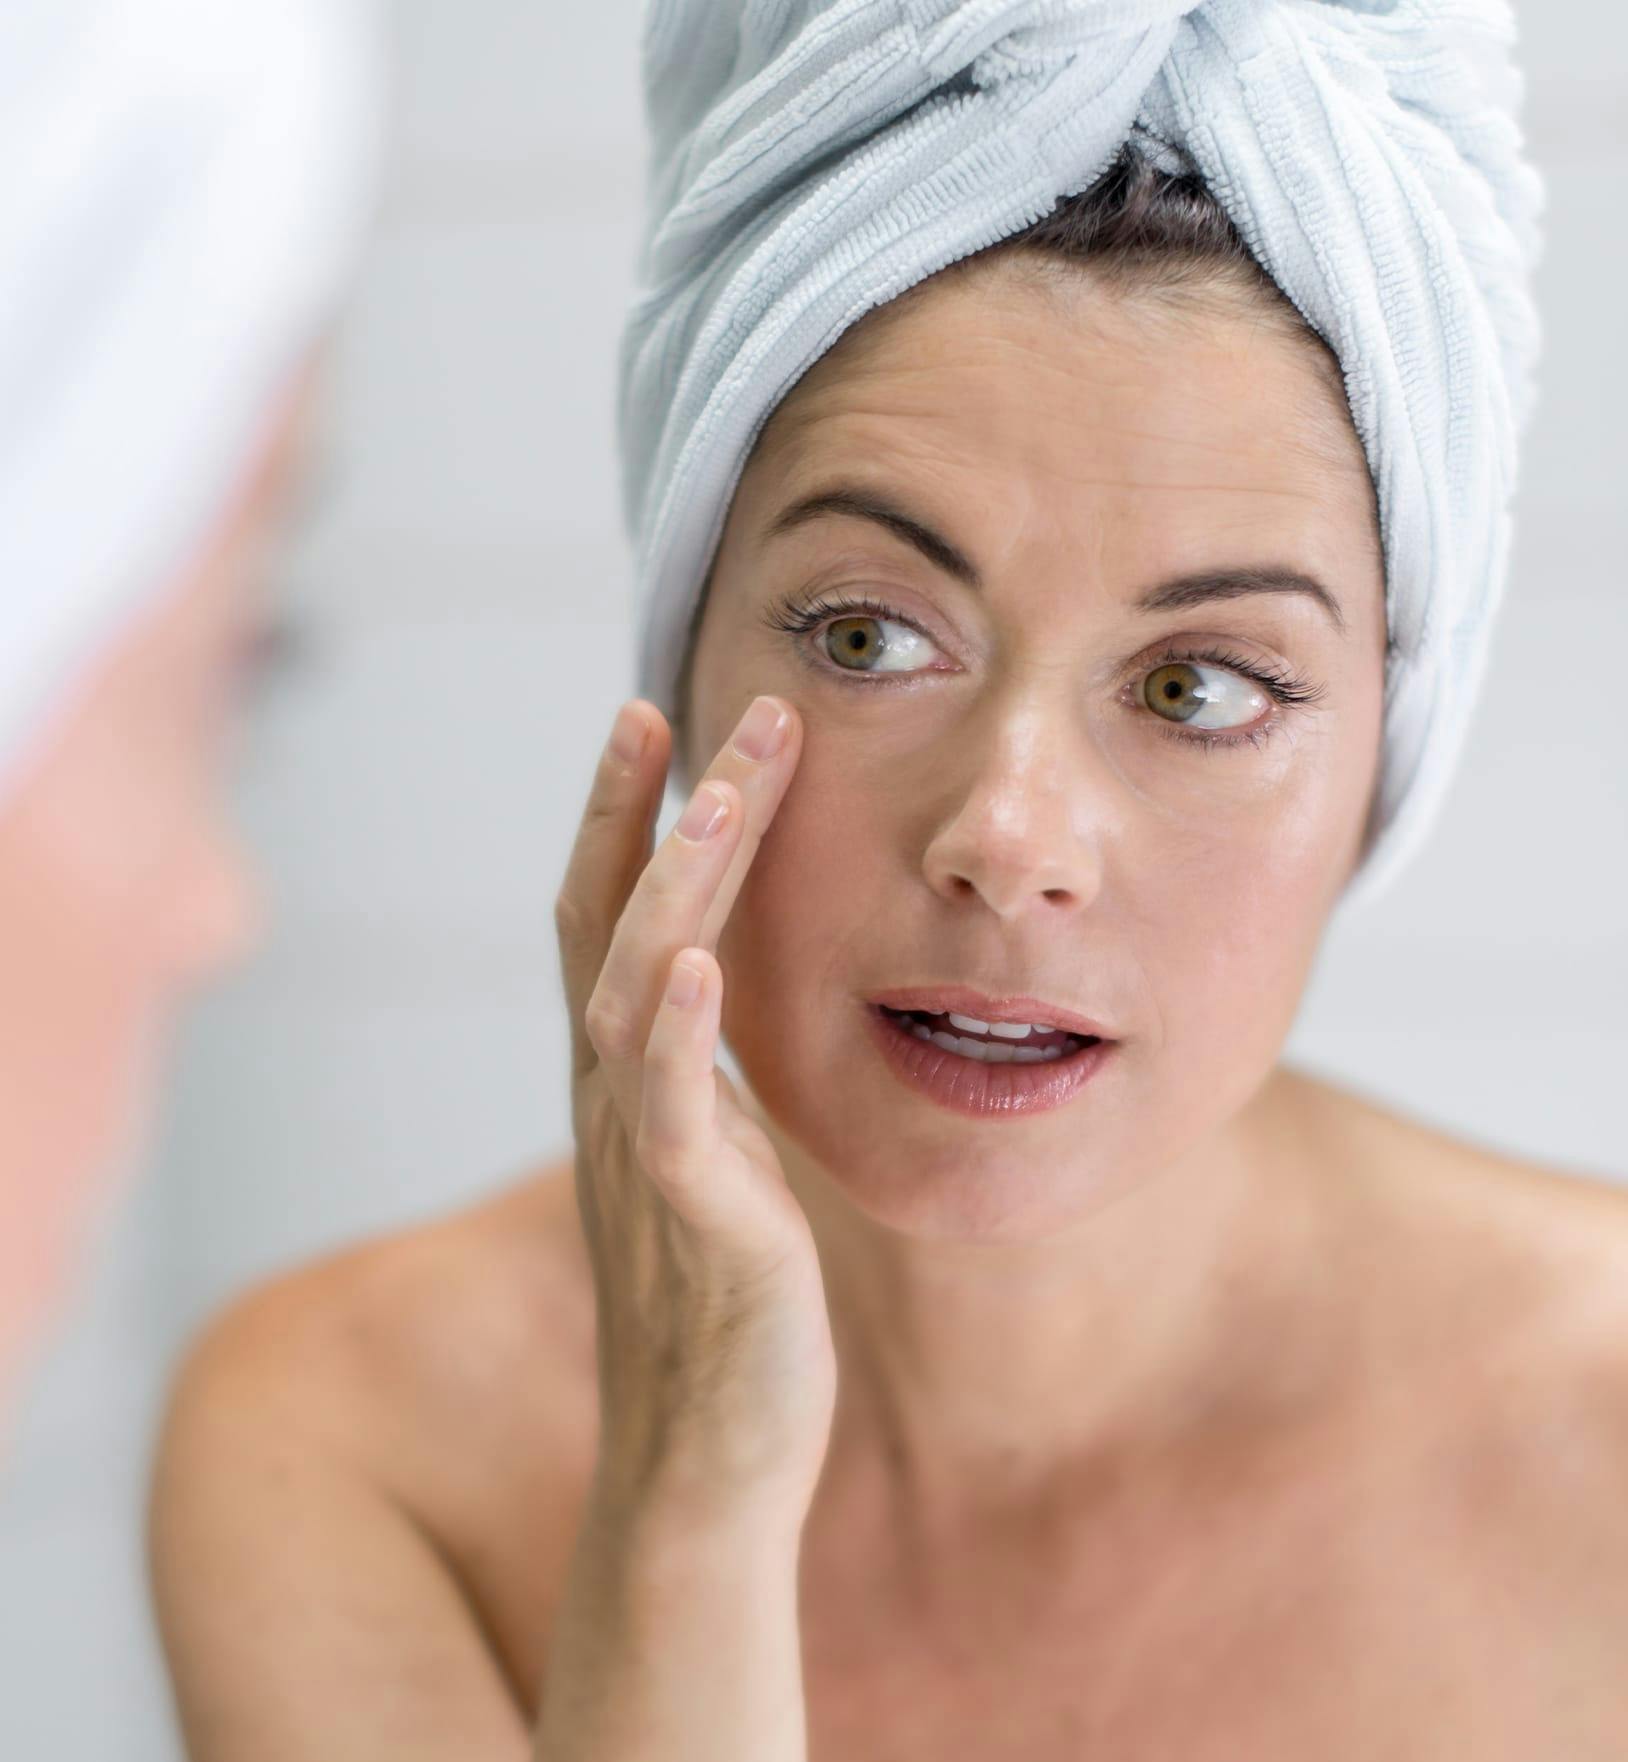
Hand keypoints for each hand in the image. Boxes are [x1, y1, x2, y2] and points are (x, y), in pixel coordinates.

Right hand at [554, 694, 835, 1529]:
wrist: (711, 1457)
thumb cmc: (723, 1303)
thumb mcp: (715, 1155)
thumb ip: (706, 1073)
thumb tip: (725, 991)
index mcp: (628, 1074)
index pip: (607, 915)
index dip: (623, 813)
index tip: (660, 713)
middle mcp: (614, 1096)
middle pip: (613, 922)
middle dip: (660, 809)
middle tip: (722, 705)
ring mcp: (644, 1155)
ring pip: (638, 990)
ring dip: (676, 884)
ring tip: (722, 791)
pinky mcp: (693, 1223)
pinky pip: (670, 1116)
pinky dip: (678, 1035)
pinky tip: (699, 964)